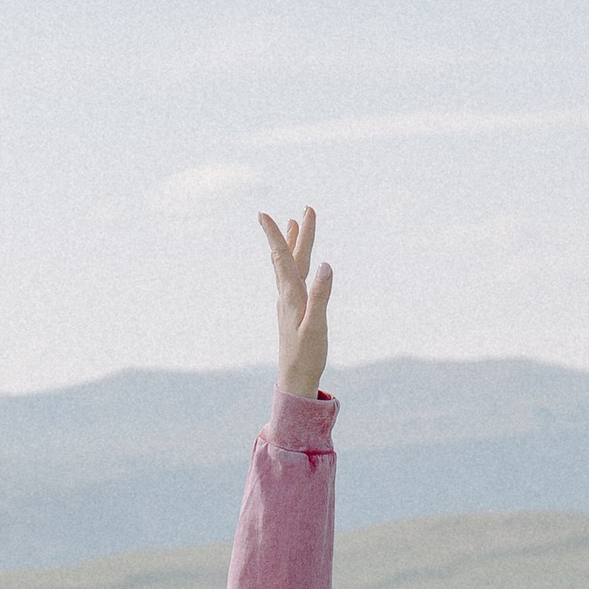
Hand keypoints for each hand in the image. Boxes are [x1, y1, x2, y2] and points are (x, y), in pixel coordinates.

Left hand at [261, 207, 332, 396]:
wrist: (295, 378)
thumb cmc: (307, 355)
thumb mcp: (317, 326)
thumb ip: (321, 295)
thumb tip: (325, 264)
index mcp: (291, 295)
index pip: (282, 258)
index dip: (274, 235)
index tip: (263, 214)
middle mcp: (287, 295)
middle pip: (290, 257)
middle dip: (297, 232)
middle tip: (306, 209)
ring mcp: (289, 301)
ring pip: (291, 266)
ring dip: (294, 244)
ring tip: (295, 224)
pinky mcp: (293, 309)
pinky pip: (292, 277)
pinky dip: (294, 262)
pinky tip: (297, 263)